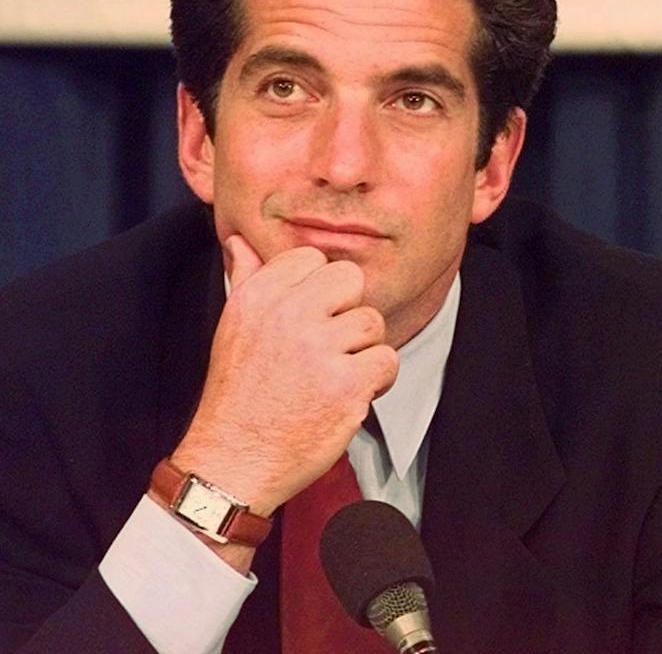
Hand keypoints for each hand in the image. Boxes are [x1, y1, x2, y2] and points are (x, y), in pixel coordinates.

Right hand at [170, 234, 398, 517]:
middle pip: (350, 279)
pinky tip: (348, 396)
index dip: (320, 290)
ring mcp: (318, 348)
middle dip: (347, 312)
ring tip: (332, 377)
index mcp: (257, 297)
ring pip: (372, 322)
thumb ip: (247, 279)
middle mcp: (287, 315)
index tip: (309, 319)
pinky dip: (376, 382)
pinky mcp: (346, 383)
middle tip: (327, 347)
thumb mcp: (232, 329)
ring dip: (361, 352)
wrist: (232, 462)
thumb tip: (240, 240)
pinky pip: (387, 359)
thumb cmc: (237, 396)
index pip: (313, 259)